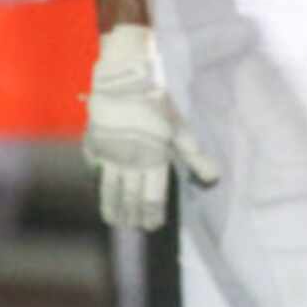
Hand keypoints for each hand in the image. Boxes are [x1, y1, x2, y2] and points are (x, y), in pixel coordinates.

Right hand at [83, 24, 220, 231]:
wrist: (123, 79)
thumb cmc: (157, 103)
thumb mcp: (180, 128)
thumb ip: (194, 156)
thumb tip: (213, 179)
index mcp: (153, 159)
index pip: (152, 197)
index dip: (152, 214)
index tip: (152, 226)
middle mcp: (129, 162)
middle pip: (130, 197)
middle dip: (132, 216)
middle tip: (133, 228)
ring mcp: (108, 155)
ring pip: (109, 189)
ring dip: (112, 207)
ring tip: (114, 221)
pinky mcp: (92, 145)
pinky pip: (95, 168)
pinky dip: (98, 180)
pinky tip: (101, 188)